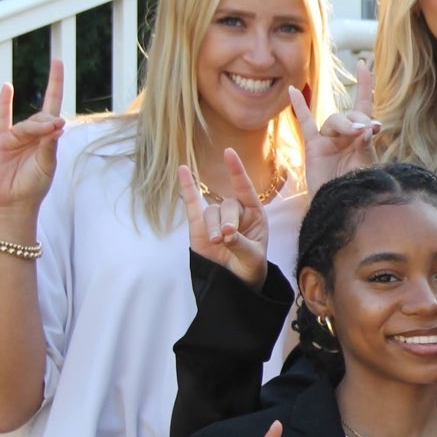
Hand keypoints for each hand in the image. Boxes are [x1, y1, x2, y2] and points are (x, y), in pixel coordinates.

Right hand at [0, 60, 65, 212]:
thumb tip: (57, 124)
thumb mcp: (47, 165)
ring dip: (36, 128)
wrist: (15, 200)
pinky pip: (2, 117)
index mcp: (48, 136)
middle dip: (48, 123)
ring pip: (28, 124)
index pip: (53, 104)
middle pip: (43, 118)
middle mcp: (32, 132)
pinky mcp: (0, 140)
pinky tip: (7, 87)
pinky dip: (4, 103)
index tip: (57, 61)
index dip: (55, 83)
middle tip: (55, 129)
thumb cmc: (35, 183)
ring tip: (45, 133)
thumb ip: (49, 145)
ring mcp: (16, 135)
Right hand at [177, 150, 268, 287]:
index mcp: (254, 214)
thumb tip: (226, 234)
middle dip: (228, 221)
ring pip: (211, 211)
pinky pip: (192, 203)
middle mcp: (236, 212)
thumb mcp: (252, 257)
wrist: (235, 282)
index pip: (245, 189)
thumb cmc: (250, 267)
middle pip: (227, 205)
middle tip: (227, 238)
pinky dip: (187, 187)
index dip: (237, 171)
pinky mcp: (199, 225)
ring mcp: (216, 218)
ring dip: (213, 226)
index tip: (228, 153)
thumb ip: (241, 244)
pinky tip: (182, 170)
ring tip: (218, 242)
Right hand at [291, 63, 377, 194]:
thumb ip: (366, 145)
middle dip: (358, 119)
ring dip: (344, 124)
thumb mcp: (366, 164)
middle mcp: (345, 135)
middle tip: (366, 130)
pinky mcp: (313, 147)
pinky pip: (305, 124)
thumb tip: (367, 127)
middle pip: (350, 114)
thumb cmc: (357, 187)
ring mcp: (328, 140)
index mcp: (362, 137)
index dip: (364, 86)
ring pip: (333, 120)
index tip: (365, 65)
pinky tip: (294, 92)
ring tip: (354, 133)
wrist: (341, 205)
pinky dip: (300, 108)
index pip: (364, 105)